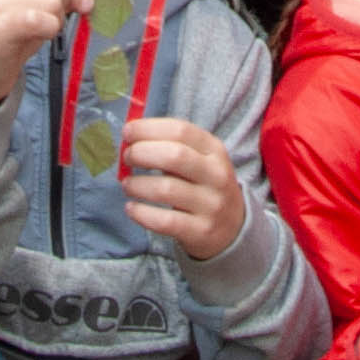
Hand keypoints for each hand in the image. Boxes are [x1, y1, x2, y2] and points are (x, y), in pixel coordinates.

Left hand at [118, 116, 249, 259]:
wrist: (232, 227)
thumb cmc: (203, 185)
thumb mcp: (199, 160)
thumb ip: (170, 146)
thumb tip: (130, 135)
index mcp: (215, 150)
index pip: (181, 130)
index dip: (149, 128)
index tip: (127, 132)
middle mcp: (216, 175)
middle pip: (174, 156)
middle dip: (141, 153)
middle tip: (127, 158)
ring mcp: (211, 205)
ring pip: (166, 189)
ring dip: (137, 185)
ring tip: (127, 185)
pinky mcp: (201, 231)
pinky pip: (164, 221)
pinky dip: (141, 213)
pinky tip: (132, 208)